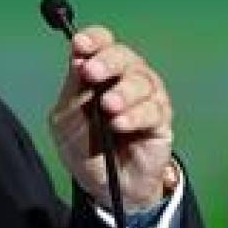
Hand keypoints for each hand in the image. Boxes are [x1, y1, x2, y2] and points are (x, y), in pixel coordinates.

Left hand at [48, 26, 176, 212]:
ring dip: (123, 91)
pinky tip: (120, 124)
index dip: (94, 39)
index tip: (80, 45)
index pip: (103, 43)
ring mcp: (146, 99)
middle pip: (125, 56)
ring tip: (108, 107)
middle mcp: (126, 79)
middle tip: (91, 73)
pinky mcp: (161, 122)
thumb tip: (79, 56)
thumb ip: (73, 89)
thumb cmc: (86, 149)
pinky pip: (154, 110)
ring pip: (143, 81)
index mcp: (101, 73)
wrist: (104, 187)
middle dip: (108, 61)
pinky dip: (135, 115)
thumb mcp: (66, 119)